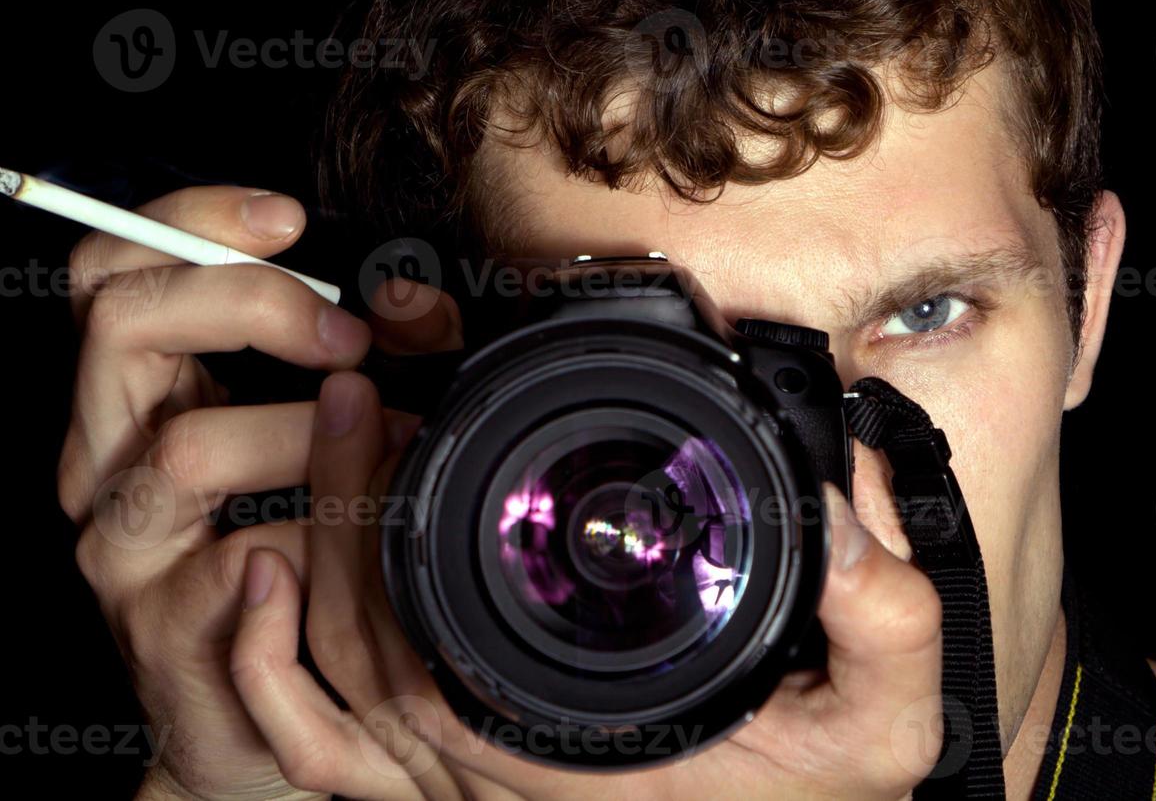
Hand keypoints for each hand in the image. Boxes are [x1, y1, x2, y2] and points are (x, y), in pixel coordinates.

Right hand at [57, 186, 374, 799]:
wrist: (255, 709)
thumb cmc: (301, 550)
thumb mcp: (333, 430)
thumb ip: (375, 355)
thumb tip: (411, 299)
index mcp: (139, 391)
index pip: (115, 269)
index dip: (189, 220)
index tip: (288, 218)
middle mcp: (104, 453)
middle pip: (123, 322)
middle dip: (250, 305)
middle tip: (345, 336)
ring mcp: (120, 538)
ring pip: (186, 446)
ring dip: (308, 437)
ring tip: (385, 446)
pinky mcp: (158, 618)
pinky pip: (238, 559)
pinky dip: (319, 539)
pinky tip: (355, 541)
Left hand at [229, 365, 944, 800]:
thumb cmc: (815, 800)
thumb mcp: (883, 721)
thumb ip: (882, 613)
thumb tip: (832, 506)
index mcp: (577, 741)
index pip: (426, 635)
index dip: (379, 513)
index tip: (386, 407)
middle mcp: (504, 769)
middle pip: (351, 638)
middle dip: (334, 498)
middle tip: (349, 395)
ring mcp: (478, 779)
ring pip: (329, 683)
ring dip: (307, 557)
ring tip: (335, 440)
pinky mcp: (478, 772)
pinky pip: (330, 746)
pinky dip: (273, 671)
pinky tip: (275, 584)